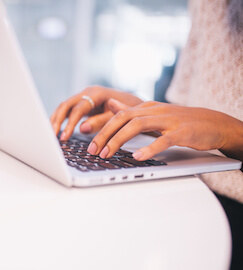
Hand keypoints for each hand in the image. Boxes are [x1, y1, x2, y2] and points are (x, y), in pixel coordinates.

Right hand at [50, 85, 142, 139]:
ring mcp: (84, 96)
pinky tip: (55, 130)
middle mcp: (88, 92)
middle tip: (52, 136)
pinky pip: (67, 110)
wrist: (134, 104)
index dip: (70, 124)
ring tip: (51, 135)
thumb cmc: (129, 111)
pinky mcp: (82, 103)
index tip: (64, 137)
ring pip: (64, 106)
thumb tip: (82, 128)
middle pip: (66, 105)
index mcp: (97, 93)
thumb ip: (101, 122)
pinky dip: (60, 119)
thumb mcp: (118, 118)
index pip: (78, 108)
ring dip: (55, 120)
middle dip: (57, 120)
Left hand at [88, 99, 242, 161]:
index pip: (118, 115)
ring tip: (107, 154)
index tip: (90, 144)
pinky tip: (137, 156)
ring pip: (138, 125)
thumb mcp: (153, 114)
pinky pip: (163, 140)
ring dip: (119, 140)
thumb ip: (131, 110)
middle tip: (93, 151)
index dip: (101, 129)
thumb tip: (110, 105)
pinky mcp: (182, 132)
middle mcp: (154, 111)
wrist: (214, 122)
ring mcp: (168, 121)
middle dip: (105, 135)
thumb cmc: (180, 121)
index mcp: (146, 108)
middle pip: (123, 119)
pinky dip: (149, 148)